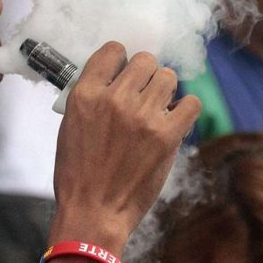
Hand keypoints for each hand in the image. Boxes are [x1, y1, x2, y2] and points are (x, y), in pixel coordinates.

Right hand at [46, 42, 200, 260]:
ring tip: (158, 109)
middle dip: (146, 75)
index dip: (122, 59)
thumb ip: (92, 98)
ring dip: (165, 91)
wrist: (93, 212)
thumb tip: (117, 78)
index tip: (124, 72)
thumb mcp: (71, 126)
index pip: (113, 50)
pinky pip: (191, 103)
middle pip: (145, 60)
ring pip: (168, 77)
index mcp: (86, 94)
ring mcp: (142, 116)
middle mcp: (114, 99)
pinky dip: (186, 109)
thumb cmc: (78, 174)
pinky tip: (176, 119)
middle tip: (143, 95)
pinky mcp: (166, 135)